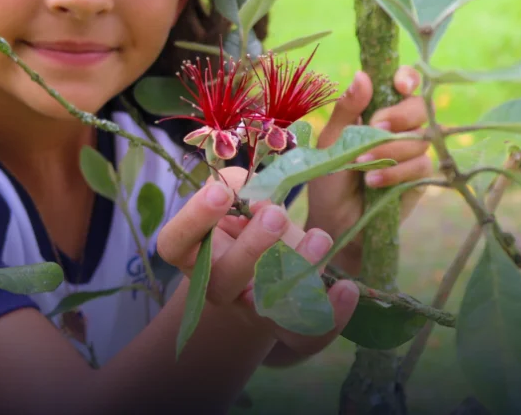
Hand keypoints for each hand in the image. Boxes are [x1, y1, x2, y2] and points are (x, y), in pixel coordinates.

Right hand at [156, 167, 358, 360]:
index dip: (194, 218)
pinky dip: (330, 314)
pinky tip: (345, 288)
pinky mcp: (287, 329)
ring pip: (266, 304)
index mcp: (194, 254)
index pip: (175, 242)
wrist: (269, 276)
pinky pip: (305, 334)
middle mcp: (217, 286)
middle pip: (222, 279)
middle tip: (273, 213)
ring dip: (296, 270)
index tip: (221, 193)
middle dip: (251, 246)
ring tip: (320, 239)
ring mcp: (252, 310)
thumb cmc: (248, 227)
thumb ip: (238, 186)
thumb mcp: (239, 202)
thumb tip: (249, 186)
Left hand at [307, 66, 432, 246]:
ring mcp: (412, 152)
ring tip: (361, 164)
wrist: (334, 220)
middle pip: (419, 107)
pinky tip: (373, 182)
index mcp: (377, 110)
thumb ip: (348, 110)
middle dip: (399, 116)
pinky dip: (395, 173)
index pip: (403, 84)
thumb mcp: (332, 140)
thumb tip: (362, 75)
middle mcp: (399, 127)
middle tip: (376, 128)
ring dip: (389, 150)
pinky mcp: (419, 177)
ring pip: (420, 137)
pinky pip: (420, 165)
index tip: (400, 85)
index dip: (407, 78)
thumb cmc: (329, 177)